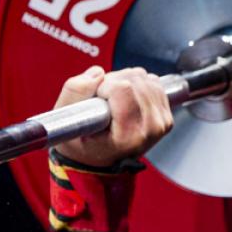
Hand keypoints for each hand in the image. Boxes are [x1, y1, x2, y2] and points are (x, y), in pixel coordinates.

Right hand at [52, 66, 173, 167]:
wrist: (96, 159)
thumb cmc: (81, 142)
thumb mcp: (65, 119)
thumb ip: (76, 91)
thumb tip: (98, 73)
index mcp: (128, 135)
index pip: (123, 88)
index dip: (104, 87)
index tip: (97, 101)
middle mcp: (151, 129)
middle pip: (135, 78)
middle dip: (115, 82)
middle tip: (104, 101)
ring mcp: (162, 123)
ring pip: (145, 77)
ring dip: (126, 82)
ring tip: (114, 102)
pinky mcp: (166, 117)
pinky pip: (154, 82)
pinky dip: (138, 85)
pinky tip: (127, 101)